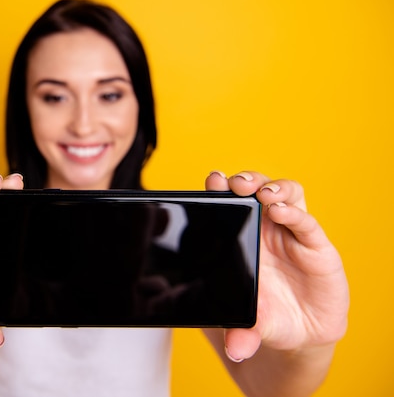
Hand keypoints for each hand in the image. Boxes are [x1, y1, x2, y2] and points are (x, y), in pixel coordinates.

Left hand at [205, 171, 348, 361]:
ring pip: (286, 195)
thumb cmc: (267, 315)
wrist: (301, 334)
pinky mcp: (318, 248)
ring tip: (262, 195)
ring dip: (273, 188)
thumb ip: (240, 332)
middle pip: (257, 189)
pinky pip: (308, 223)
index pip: (231, 202)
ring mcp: (292, 235)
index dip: (221, 188)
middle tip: (234, 184)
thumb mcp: (249, 323)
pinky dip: (295, 214)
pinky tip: (282, 214)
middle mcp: (267, 229)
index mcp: (242, 237)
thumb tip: (236, 349)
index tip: (211, 181)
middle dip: (245, 180)